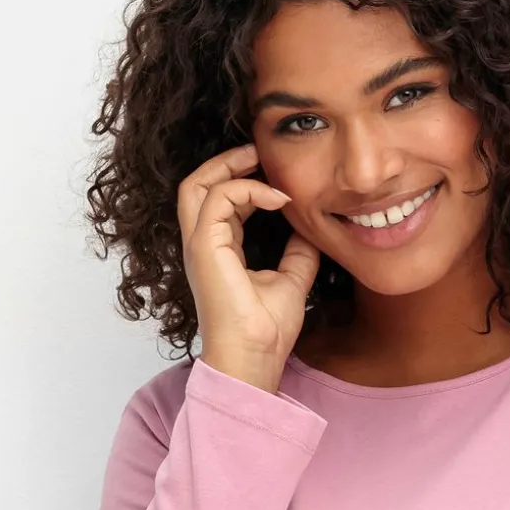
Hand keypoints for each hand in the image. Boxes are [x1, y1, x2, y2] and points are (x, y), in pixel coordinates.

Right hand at [177, 143, 319, 392]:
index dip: (244, 181)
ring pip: (197, 184)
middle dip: (226, 161)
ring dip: (229, 165)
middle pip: (198, 184)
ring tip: (260, 158)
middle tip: (259, 150)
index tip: (276, 175)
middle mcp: (202, 245)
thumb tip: (312, 231)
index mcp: (217, 252)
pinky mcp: (204, 247)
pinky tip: (278, 199)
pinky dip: (248, 189)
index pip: (220, 202)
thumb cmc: (266, 332)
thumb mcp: (292, 281)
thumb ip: (297, 254)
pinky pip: (219, 197)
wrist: (255, 358)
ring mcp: (199, 245)